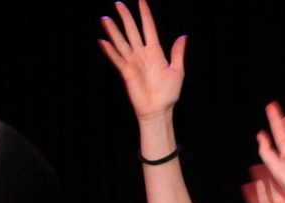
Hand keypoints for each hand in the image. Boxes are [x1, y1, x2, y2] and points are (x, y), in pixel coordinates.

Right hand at [98, 0, 186, 120]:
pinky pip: (116, 59)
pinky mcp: (126, 73)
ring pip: (121, 42)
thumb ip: (178, 53)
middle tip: (118, 3)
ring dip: (113, 31)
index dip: (144, 14)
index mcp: (155, 52)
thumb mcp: (177, 71)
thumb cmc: (169, 93)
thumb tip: (183, 36)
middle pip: (132, 31)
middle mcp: (142, 54)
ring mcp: (133, 63)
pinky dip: (109, 51)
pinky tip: (102, 42)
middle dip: (125, 17)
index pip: (148, 28)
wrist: (158, 110)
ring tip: (105, 18)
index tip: (141, 0)